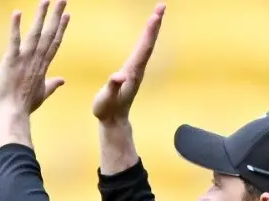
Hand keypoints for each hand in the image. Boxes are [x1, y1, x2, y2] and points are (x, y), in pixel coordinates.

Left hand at [0, 0, 69, 116]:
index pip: (54, 43)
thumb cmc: (25, 106)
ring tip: (46, 0)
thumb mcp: (42, 94)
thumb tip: (62, 80)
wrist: (12, 114)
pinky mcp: (12, 61)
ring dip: (41, 15)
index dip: (61, 28)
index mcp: (43, 66)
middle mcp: (37, 60)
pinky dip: (16, 27)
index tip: (67, 15)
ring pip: (35, 33)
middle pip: (49, 33)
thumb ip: (52, 85)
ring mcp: (25, 59)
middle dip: (56, 15)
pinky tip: (17, 12)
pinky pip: (14, 41)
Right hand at [92, 3, 164, 123]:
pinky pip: (142, 49)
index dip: (149, 32)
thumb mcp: (106, 100)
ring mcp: (136, 70)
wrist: (114, 121)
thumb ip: (112, 87)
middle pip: (149, 43)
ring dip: (152, 29)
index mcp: (132, 72)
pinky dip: (146, 37)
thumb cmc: (107, 110)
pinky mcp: (133, 71)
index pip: (144, 48)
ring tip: (157, 13)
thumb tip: (118, 75)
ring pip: (147, 45)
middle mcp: (137, 69)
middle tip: (162, 6)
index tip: (155, 16)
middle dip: (155, 24)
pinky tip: (148, 31)